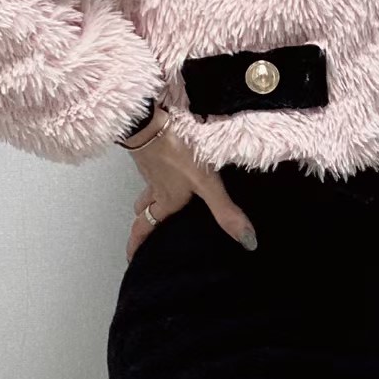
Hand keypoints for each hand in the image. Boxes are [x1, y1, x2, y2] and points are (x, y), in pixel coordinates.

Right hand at [121, 107, 257, 261]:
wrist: (152, 120)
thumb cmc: (177, 152)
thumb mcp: (206, 184)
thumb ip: (224, 210)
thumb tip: (247, 241)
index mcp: (165, 200)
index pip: (146, 227)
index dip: (138, 244)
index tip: (131, 257)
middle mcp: (155, 186)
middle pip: (144, 208)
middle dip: (143, 220)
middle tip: (145, 230)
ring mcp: (150, 166)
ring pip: (147, 187)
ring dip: (150, 195)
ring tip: (159, 199)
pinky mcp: (151, 147)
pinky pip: (151, 166)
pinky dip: (156, 172)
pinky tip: (169, 165)